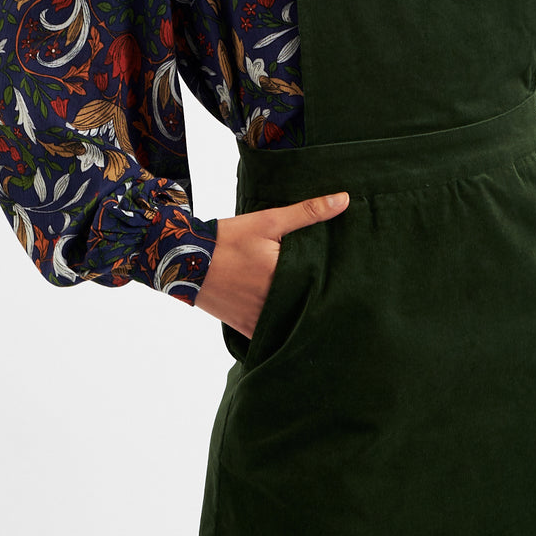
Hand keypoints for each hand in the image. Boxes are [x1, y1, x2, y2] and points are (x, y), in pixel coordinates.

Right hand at [194, 192, 349, 338]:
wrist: (184, 260)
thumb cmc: (228, 239)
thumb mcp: (268, 221)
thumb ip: (308, 212)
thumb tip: (344, 199)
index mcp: (282, 276)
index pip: (324, 284)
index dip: (339, 283)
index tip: (352, 280)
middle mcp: (272, 303)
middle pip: (309, 307)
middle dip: (324, 303)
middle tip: (344, 298)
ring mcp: (258, 319)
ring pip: (292, 325)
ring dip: (304, 319)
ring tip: (322, 312)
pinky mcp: (245, 327)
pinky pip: (272, 336)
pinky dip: (283, 331)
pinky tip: (293, 324)